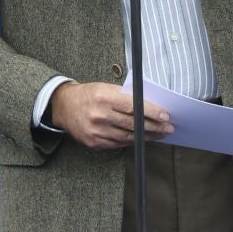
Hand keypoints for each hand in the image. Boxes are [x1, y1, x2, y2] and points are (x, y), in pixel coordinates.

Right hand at [49, 82, 172, 150]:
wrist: (63, 106)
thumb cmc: (89, 94)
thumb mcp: (106, 88)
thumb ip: (126, 96)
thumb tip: (150, 106)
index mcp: (104, 97)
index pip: (134, 106)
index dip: (152, 112)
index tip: (165, 116)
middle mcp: (99, 115)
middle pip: (133, 123)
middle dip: (154, 127)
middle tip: (168, 128)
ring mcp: (96, 131)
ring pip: (127, 136)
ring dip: (146, 136)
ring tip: (159, 134)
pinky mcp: (93, 142)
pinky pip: (118, 144)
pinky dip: (132, 141)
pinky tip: (142, 139)